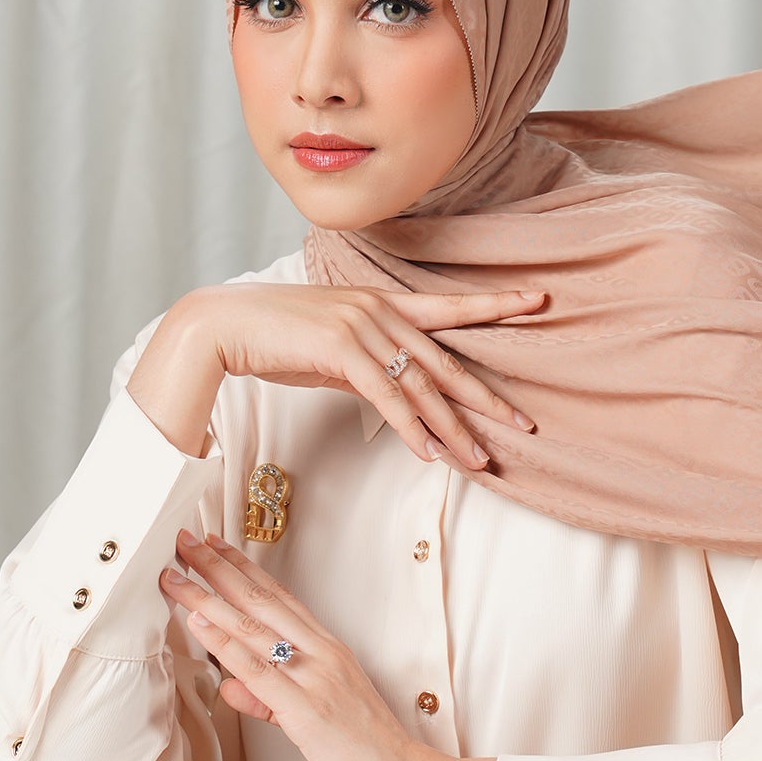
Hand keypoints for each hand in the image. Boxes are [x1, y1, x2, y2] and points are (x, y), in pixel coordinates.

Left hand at [160, 528, 436, 760]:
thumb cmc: (370, 752)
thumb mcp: (316, 717)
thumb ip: (271, 700)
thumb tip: (233, 687)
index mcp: (330, 650)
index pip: (280, 598)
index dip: (244, 569)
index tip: (216, 546)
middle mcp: (323, 655)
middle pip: (261, 601)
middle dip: (218, 568)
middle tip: (186, 542)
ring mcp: (316, 678)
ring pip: (253, 627)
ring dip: (208, 597)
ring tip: (176, 576)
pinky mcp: (307, 709)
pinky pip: (258, 670)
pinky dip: (225, 643)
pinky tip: (200, 622)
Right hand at [193, 279, 543, 473]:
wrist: (223, 325)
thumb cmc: (273, 335)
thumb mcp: (331, 347)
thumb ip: (368, 363)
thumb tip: (392, 394)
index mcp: (381, 303)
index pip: (449, 306)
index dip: (496, 305)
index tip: (537, 300)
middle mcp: (379, 310)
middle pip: (446, 361)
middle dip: (486, 398)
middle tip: (524, 423)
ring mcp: (362, 327)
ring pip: (421, 387)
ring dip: (452, 429)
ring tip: (480, 460)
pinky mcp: (341, 350)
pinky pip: (387, 397)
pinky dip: (411, 429)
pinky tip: (431, 454)